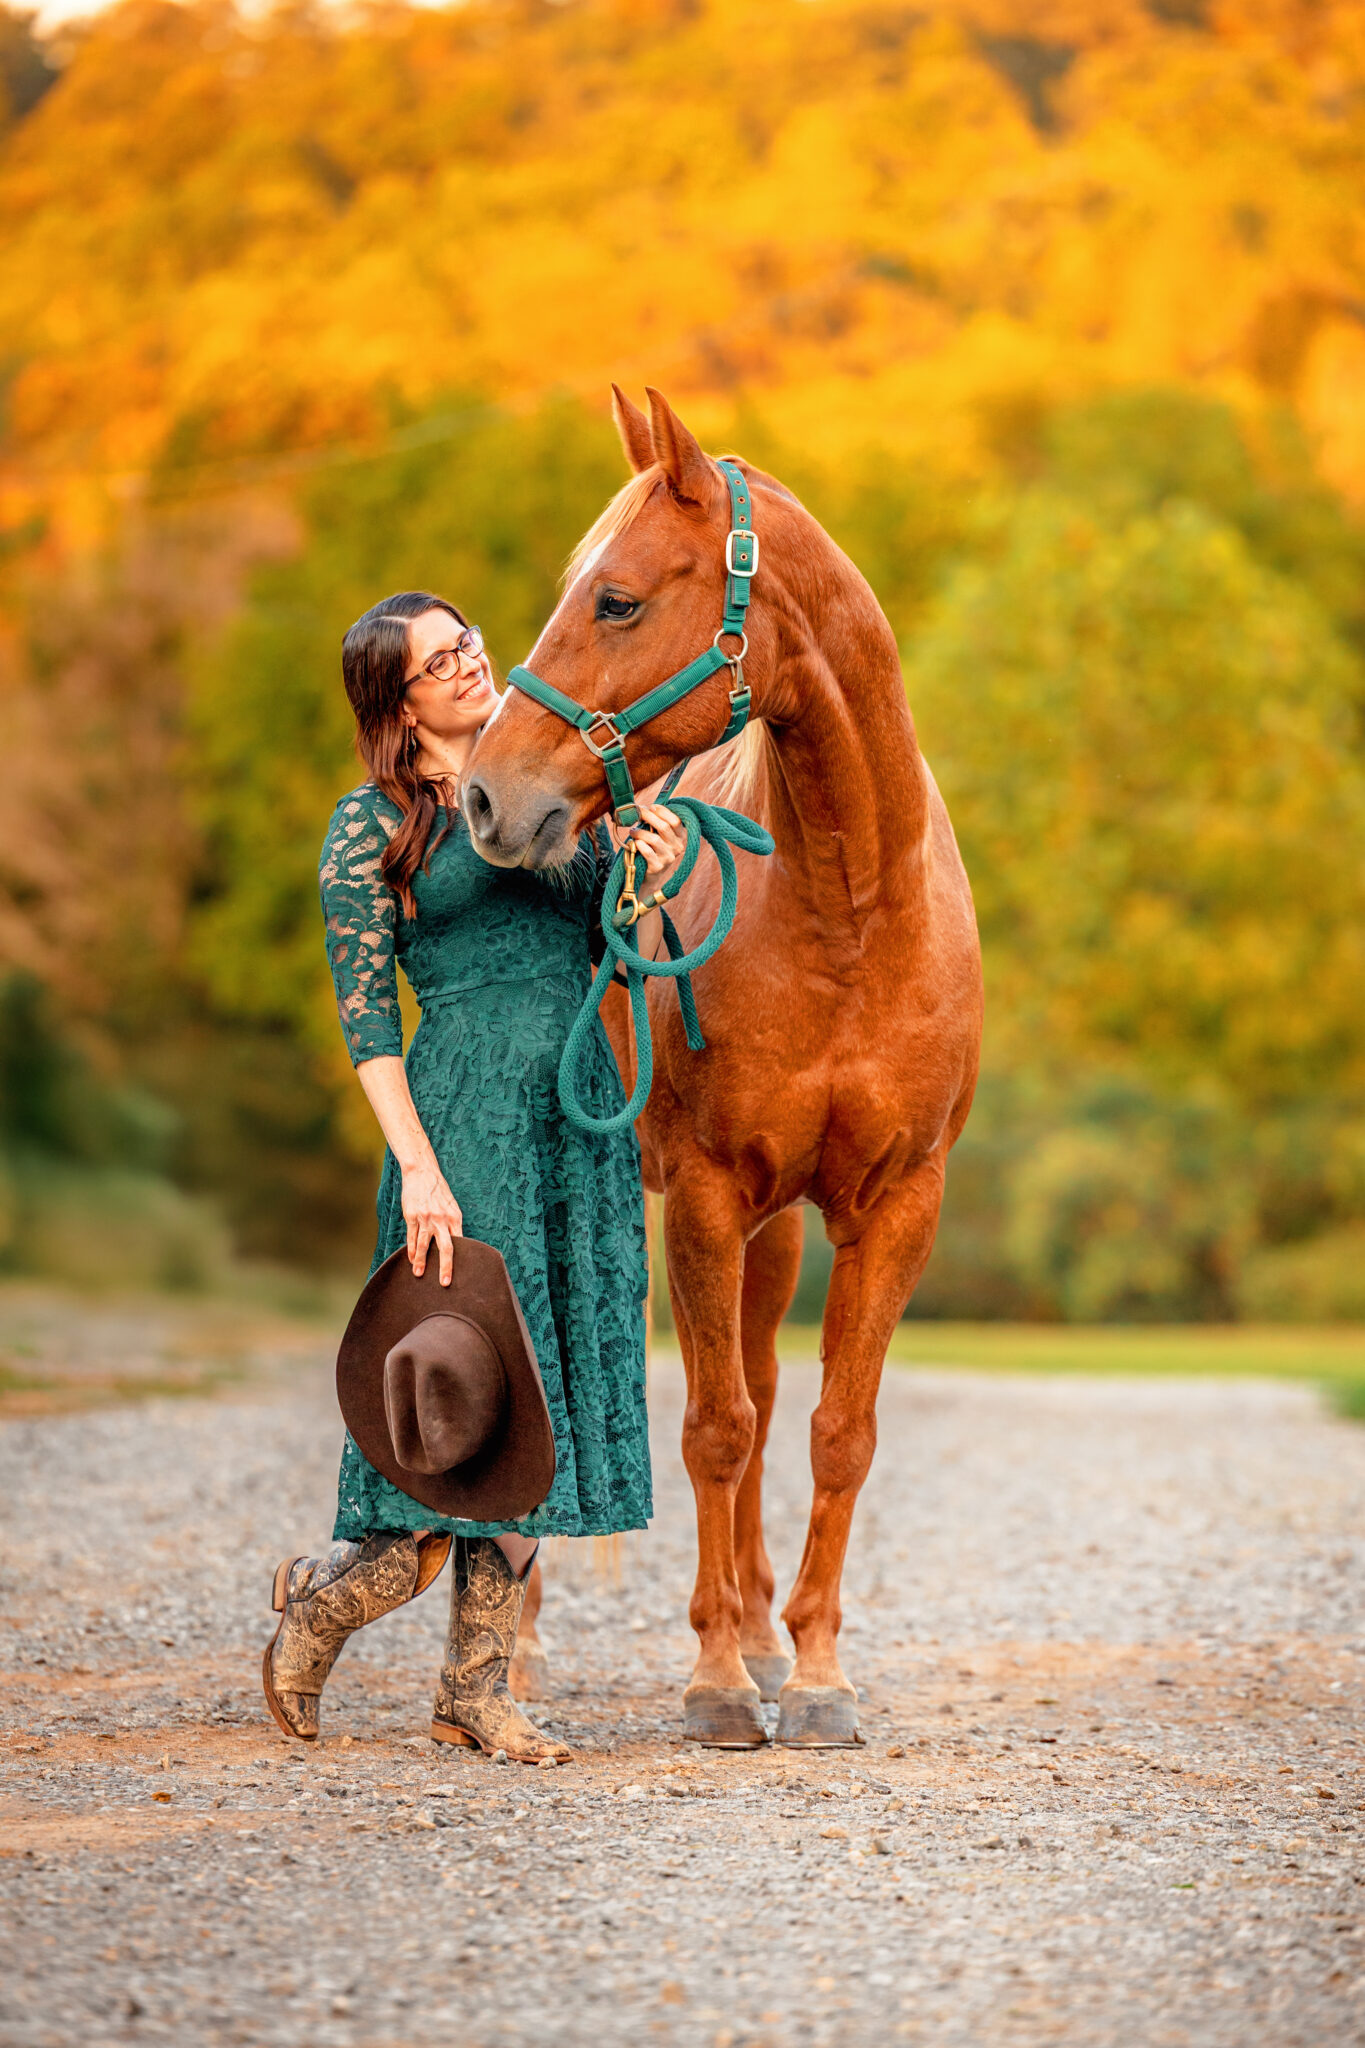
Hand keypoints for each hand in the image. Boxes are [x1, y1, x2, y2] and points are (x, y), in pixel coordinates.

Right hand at [402, 1161, 463, 1283]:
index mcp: (455, 1217)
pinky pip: (412, 1237)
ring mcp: (426, 1218)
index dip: (460, 1259)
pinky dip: (410, 1250)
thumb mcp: (451, 1205)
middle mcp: (442, 1219)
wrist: (422, 1172)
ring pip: (424, 1245)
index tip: (461, 1272)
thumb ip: (452, 1223)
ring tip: (419, 1274)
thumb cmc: (438, 1191)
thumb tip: (455, 1242)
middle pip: (446, 1248)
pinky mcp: (412, 1216)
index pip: (460, 1242)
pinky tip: (410, 1259)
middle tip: (445, 1283)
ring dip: (421, 1261)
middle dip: (446, 1267)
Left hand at [619, 802, 686, 884]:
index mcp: (681, 836)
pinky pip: (647, 852)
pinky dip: (639, 845)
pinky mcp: (658, 867)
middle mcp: (678, 847)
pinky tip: (635, 843)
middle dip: (648, 817)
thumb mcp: (661, 835)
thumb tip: (644, 808)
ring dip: (640, 832)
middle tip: (637, 813)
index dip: (663, 812)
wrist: (651, 874)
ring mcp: (668, 858)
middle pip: (664, 827)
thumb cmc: (654, 848)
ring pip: (654, 839)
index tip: (651, 807)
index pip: (676, 821)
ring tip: (632, 831)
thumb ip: (657, 822)